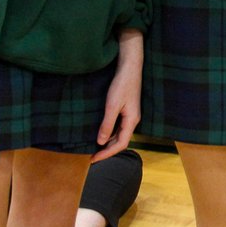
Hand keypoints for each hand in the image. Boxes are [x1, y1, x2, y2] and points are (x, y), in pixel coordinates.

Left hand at [93, 30, 143, 161]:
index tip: (93, 159)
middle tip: (92, 156)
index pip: (121, 144)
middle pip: (121, 141)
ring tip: (95, 148)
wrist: (130, 67)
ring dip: (109, 143)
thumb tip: (100, 142)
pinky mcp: (127, 109)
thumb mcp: (112, 105)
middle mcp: (133, 120)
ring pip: (120, 134)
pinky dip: (110, 134)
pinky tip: (102, 133)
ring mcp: (131, 114)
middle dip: (108, 150)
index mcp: (132, 121)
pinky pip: (119, 127)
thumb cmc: (122, 85)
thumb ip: (107, 124)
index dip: (107, 153)